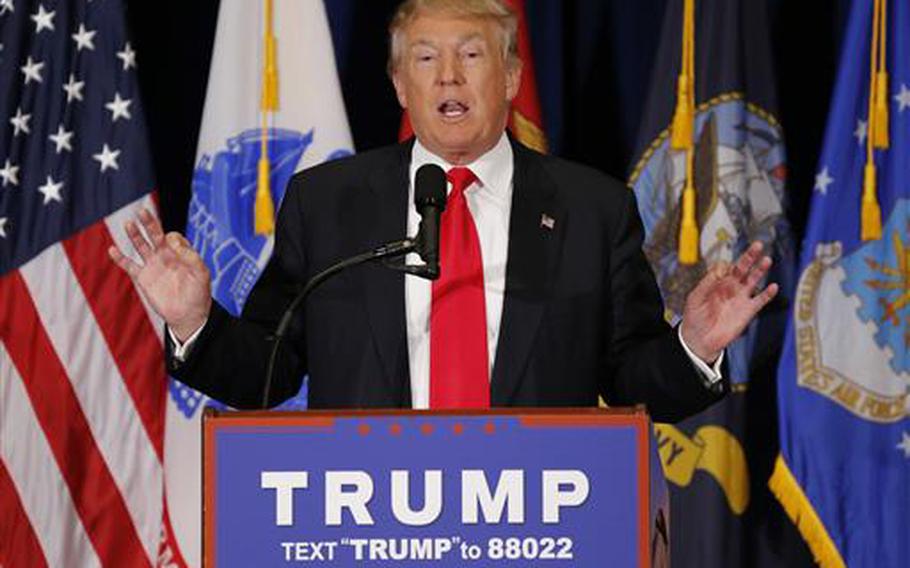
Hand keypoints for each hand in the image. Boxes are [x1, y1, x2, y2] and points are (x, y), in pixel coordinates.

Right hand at [108, 209, 211, 340]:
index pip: (172, 236)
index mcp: (180, 253)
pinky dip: (120, 258)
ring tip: (129, 223)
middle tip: (142, 211)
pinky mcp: (143, 278)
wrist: (188, 315)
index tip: (172, 244)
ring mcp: (153, 266)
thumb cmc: (199, 294)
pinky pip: (129, 265)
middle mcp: (165, 256)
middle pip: (154, 234)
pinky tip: (112, 249)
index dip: (172, 237)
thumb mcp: (201, 273)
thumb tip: (172, 240)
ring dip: (134, 235)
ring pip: (141, 246)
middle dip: (148, 223)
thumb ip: (190, 255)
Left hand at [680, 241, 778, 362]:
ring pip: (753, 280)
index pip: (725, 266)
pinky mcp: (748, 311)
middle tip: (757, 245)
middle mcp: (730, 287)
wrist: (700, 340)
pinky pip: (760, 300)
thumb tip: (718, 269)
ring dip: (760, 270)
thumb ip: (706, 283)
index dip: (725, 265)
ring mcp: (740, 298)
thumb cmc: (695, 318)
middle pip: (742, 268)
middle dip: (749, 257)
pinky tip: (773, 286)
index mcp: (716, 283)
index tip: (723, 269)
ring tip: (766, 260)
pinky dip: (768, 294)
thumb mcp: (695, 298)